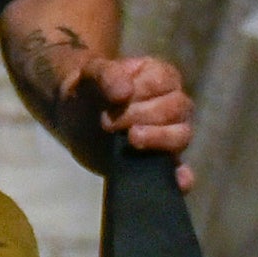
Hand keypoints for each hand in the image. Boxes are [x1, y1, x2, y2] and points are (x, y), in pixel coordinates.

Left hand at [76, 53, 195, 174]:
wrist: (75, 118)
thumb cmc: (89, 89)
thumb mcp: (90, 73)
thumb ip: (106, 75)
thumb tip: (125, 92)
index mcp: (160, 75)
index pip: (164, 81)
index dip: (138, 93)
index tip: (111, 104)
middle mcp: (173, 103)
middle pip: (177, 108)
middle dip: (142, 116)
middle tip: (109, 123)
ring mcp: (171, 134)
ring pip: (182, 136)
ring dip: (159, 139)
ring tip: (132, 140)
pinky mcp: (162, 162)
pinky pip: (182, 171)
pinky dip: (182, 177)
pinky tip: (177, 182)